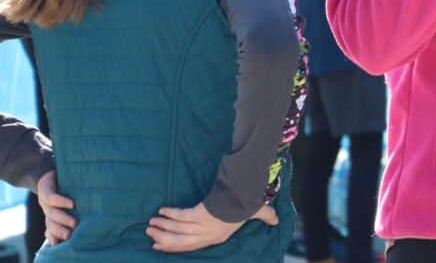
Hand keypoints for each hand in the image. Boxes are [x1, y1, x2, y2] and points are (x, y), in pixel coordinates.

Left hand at [36, 170, 75, 245]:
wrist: (48, 169)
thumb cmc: (64, 185)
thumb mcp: (69, 198)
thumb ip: (75, 208)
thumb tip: (89, 217)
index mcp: (52, 214)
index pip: (51, 228)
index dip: (54, 236)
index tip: (62, 242)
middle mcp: (48, 209)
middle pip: (51, 223)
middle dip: (60, 230)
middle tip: (70, 235)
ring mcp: (45, 201)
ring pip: (51, 213)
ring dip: (62, 219)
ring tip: (74, 223)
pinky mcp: (45, 190)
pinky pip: (52, 198)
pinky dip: (61, 202)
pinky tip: (71, 204)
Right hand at [146, 201, 277, 252]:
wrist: (244, 197)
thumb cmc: (248, 206)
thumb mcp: (258, 213)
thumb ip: (266, 217)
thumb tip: (277, 220)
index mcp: (216, 237)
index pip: (190, 246)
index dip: (173, 246)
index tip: (159, 245)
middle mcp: (207, 234)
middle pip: (179, 240)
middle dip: (163, 238)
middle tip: (150, 234)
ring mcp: (201, 225)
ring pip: (177, 230)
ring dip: (163, 227)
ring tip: (150, 224)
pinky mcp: (198, 214)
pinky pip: (181, 216)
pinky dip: (170, 214)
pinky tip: (161, 211)